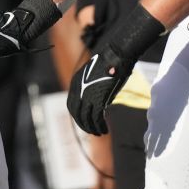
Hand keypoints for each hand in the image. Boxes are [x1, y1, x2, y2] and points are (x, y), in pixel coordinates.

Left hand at [66, 5, 163, 134]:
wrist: (117, 56)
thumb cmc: (110, 62)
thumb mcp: (94, 74)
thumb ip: (91, 86)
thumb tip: (96, 99)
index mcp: (76, 83)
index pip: (71, 105)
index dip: (77, 115)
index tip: (84, 121)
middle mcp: (79, 90)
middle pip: (77, 113)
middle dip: (84, 124)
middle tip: (92, 131)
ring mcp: (88, 95)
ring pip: (86, 118)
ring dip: (92, 128)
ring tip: (100, 132)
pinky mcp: (99, 99)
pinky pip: (97, 118)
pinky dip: (100, 126)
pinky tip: (105, 130)